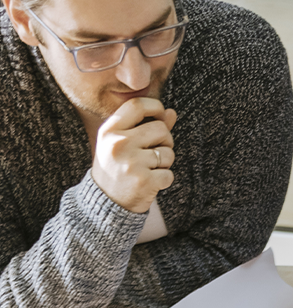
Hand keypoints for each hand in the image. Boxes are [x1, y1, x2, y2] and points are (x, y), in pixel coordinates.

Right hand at [92, 97, 176, 212]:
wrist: (106, 201)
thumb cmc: (117, 167)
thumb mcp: (123, 143)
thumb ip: (146, 126)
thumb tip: (171, 112)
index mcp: (110, 130)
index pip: (137, 105)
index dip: (156, 107)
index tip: (161, 115)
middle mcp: (119, 144)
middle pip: (160, 129)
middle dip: (165, 140)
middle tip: (155, 152)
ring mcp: (131, 163)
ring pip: (168, 153)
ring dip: (165, 162)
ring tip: (150, 169)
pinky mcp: (144, 181)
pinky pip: (169, 174)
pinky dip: (165, 179)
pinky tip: (151, 182)